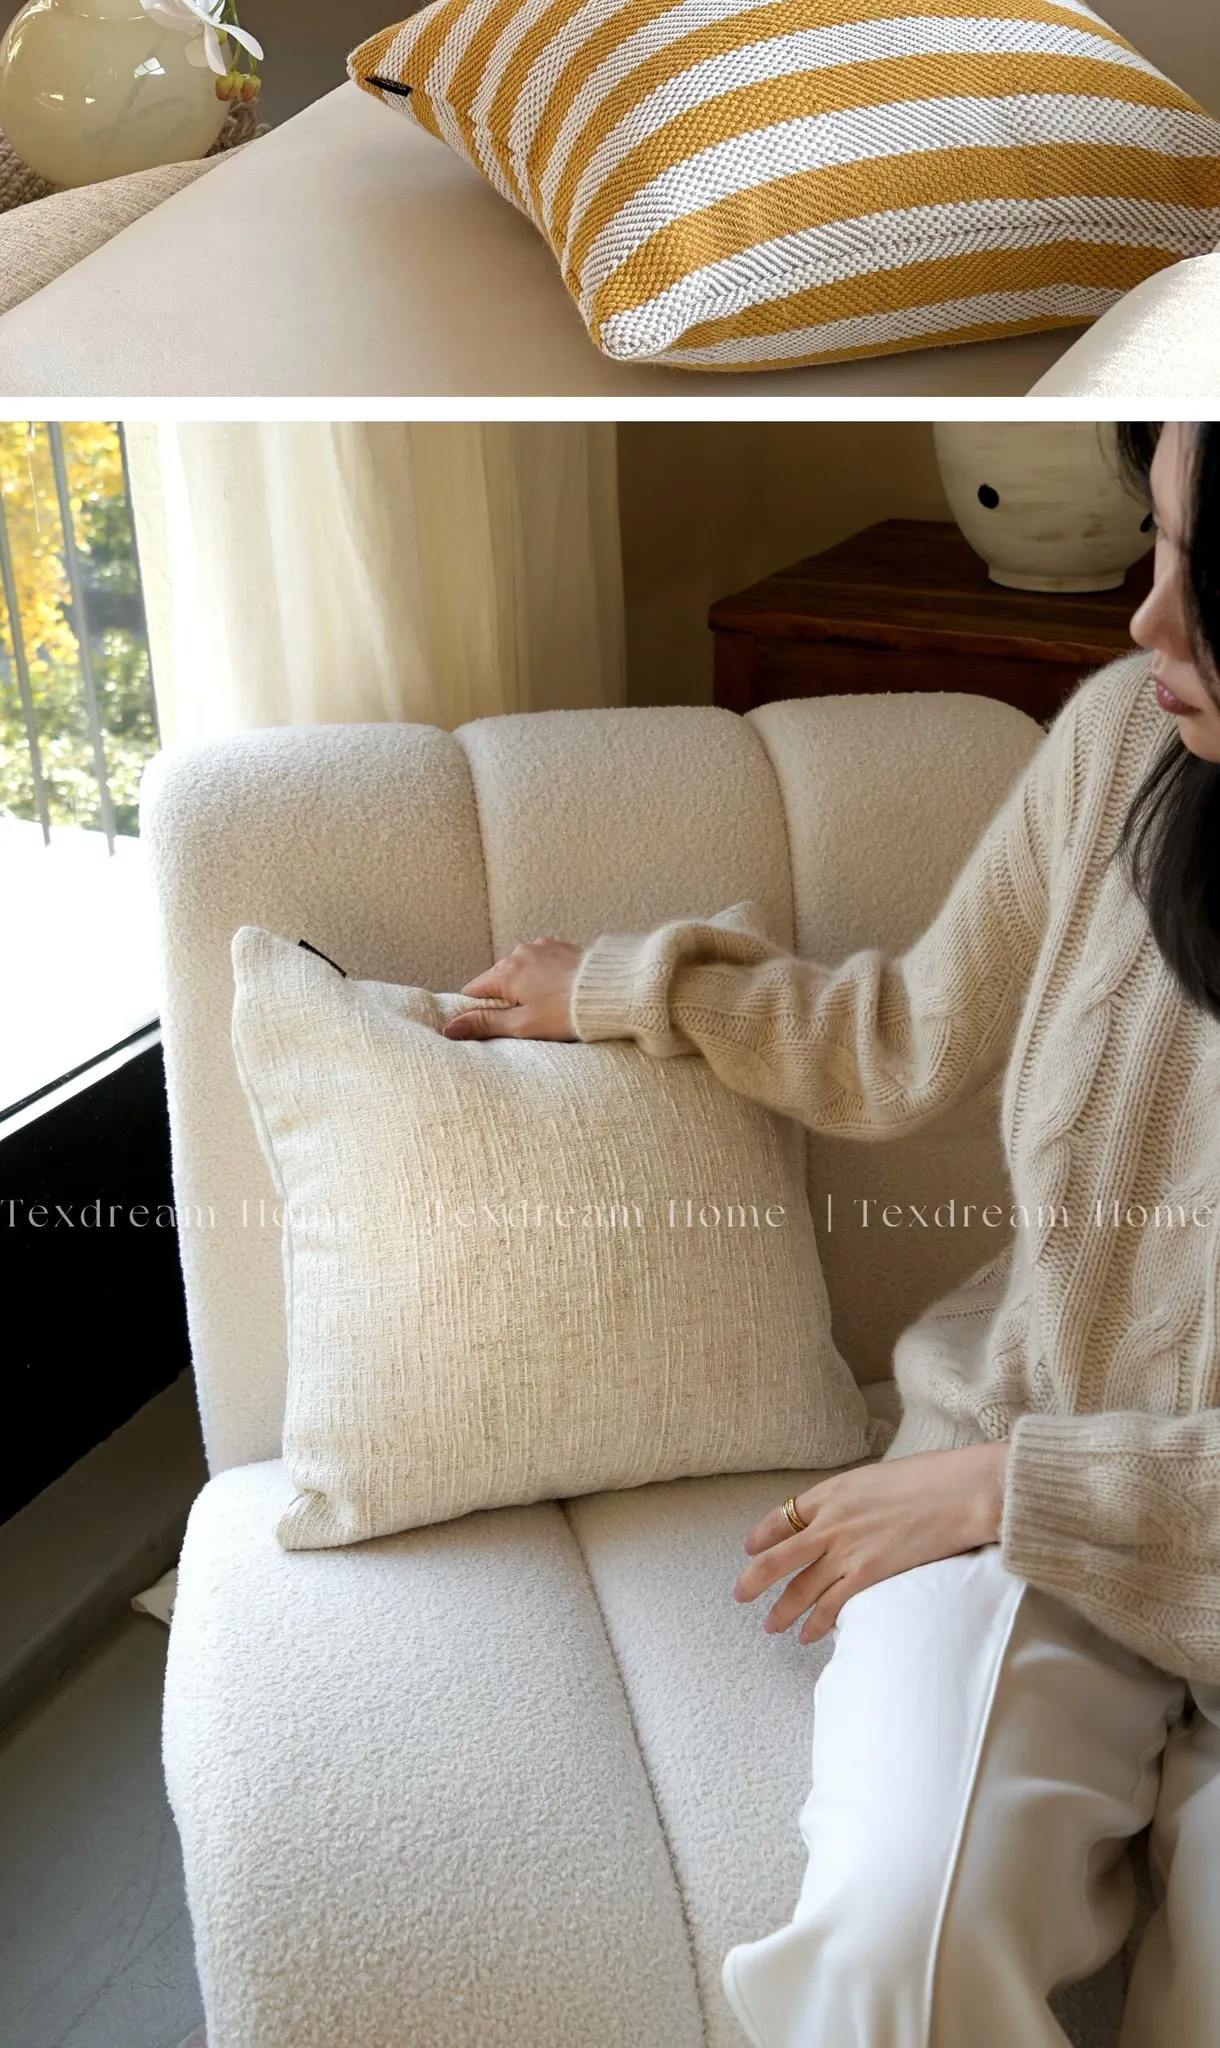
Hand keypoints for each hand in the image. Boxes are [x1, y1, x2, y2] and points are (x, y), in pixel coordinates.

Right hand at [442, 937, 582, 1041]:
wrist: (614, 993)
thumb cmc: (568, 1012)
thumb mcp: (522, 1025)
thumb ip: (485, 1024)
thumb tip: (450, 1028)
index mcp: (505, 971)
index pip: (474, 991)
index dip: (479, 1011)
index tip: (492, 1025)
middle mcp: (520, 952)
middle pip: (499, 980)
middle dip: (507, 1000)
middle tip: (528, 1022)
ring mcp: (542, 947)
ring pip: (522, 972)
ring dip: (528, 988)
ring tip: (549, 1008)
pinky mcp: (561, 947)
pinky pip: (543, 964)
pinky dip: (546, 978)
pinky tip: (561, 993)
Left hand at [734, 1442, 1008, 1643]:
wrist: (962, 1493)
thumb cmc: (932, 1478)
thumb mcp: (879, 1477)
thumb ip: (857, 1498)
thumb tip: (854, 1513)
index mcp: (833, 1490)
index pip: (784, 1515)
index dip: (763, 1534)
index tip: (750, 1546)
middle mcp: (831, 1521)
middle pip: (779, 1556)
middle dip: (755, 1578)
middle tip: (740, 1594)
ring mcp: (847, 1550)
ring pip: (800, 1588)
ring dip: (782, 1610)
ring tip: (771, 1626)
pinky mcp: (869, 1574)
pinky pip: (832, 1605)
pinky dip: (817, 1624)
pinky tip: (807, 1637)